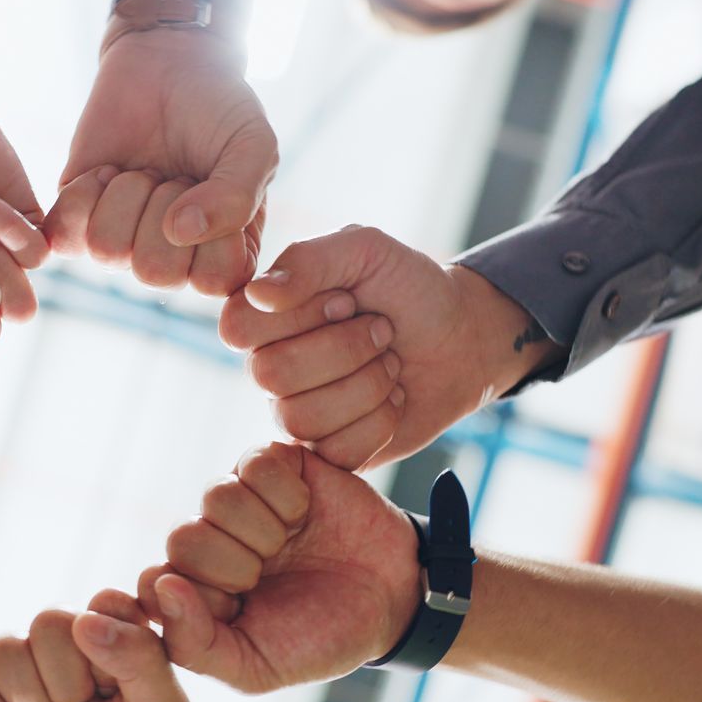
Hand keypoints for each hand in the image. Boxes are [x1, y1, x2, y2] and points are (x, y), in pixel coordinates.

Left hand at [47, 0, 276, 296]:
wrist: (167, 61)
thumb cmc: (219, 109)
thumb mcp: (253, 146)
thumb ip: (238, 195)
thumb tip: (180, 233)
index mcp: (224, 256)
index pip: (211, 279)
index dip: (212, 226)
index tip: (218, 182)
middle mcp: (173, 261)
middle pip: (153, 271)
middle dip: (164, 206)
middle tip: (176, 174)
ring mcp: (122, 244)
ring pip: (107, 249)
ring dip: (128, 193)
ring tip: (144, 170)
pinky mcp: (77, 222)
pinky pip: (65, 234)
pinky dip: (86, 192)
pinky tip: (109, 170)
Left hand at [147, 443, 416, 692]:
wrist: (392, 597)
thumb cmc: (320, 637)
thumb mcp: (256, 667)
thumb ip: (195, 645)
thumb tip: (160, 588)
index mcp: (192, 591)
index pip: (155, 583)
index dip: (201, 598)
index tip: (240, 609)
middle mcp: (207, 541)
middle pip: (182, 538)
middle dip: (235, 567)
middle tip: (269, 576)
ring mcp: (238, 499)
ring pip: (217, 496)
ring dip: (265, 530)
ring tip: (291, 543)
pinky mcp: (273, 464)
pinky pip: (256, 464)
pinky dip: (289, 496)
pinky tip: (306, 513)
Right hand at [219, 225, 558, 469]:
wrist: (462, 338)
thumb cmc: (409, 287)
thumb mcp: (366, 249)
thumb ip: (308, 261)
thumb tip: (258, 293)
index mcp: (265, 314)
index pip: (238, 328)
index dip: (299, 316)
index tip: (347, 299)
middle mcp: (270, 365)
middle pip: (272, 375)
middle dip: (346, 349)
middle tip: (383, 331)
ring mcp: (296, 412)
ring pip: (302, 419)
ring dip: (367, 386)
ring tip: (390, 363)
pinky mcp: (330, 450)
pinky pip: (336, 452)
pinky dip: (380, 421)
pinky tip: (393, 399)